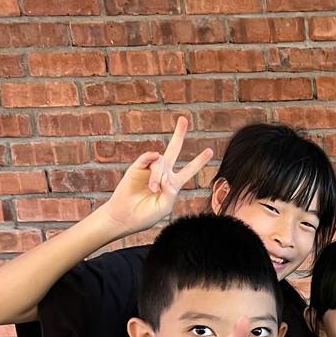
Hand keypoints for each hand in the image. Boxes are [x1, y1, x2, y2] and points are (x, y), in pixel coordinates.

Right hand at [100, 115, 213, 236]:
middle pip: (174, 150)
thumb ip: (170, 193)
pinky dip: (151, 158)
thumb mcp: (164, 207)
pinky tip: (154, 158)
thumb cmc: (146, 214)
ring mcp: (150, 169)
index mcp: (173, 183)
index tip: (210, 150)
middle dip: (179, 135)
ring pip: (160, 162)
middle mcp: (163, 172)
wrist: (125, 217)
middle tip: (183, 119)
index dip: (199, 161)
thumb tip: (167, 177)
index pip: (189, 170)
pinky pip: (147, 157)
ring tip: (152, 189)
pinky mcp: (137, 167)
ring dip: (157, 176)